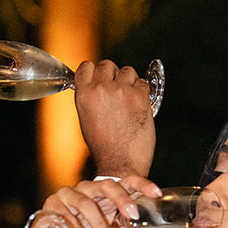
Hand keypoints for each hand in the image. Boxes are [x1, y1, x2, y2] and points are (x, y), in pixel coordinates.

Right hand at [37, 176, 161, 227]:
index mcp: (107, 195)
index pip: (127, 181)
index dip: (143, 184)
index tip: (157, 193)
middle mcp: (90, 189)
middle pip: (108, 185)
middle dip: (121, 199)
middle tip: (133, 215)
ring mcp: (70, 194)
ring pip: (85, 202)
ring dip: (96, 223)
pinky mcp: (53, 203)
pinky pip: (66, 214)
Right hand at [74, 60, 155, 177]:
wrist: (120, 163)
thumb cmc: (104, 146)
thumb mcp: (86, 118)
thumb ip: (90, 98)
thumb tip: (97, 85)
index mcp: (84, 95)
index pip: (86, 66)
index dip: (95, 71)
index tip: (100, 76)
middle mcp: (101, 89)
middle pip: (107, 65)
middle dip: (113, 74)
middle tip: (117, 89)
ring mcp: (121, 91)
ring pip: (128, 71)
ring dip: (129, 82)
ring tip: (129, 99)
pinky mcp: (140, 96)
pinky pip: (143, 83)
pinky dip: (142, 92)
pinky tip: (138, 106)